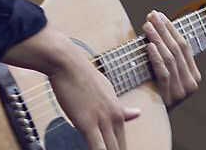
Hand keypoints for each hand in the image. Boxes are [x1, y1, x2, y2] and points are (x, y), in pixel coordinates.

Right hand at [3, 25, 139, 149]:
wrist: (68, 64)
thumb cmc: (83, 76)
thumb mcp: (108, 90)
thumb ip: (121, 106)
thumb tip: (137, 113)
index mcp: (118, 110)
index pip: (123, 140)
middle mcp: (114, 117)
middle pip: (120, 147)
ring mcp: (102, 120)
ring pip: (111, 149)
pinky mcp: (87, 123)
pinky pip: (97, 147)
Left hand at [142, 11, 201, 108]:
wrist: (149, 123)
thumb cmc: (153, 94)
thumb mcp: (165, 76)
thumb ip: (166, 58)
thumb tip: (157, 27)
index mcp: (194, 77)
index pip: (185, 46)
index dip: (171, 29)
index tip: (159, 15)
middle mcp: (191, 84)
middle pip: (178, 49)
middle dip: (164, 30)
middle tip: (151, 16)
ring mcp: (181, 92)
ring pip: (170, 58)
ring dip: (158, 39)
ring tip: (147, 26)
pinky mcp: (168, 97)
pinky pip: (163, 72)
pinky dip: (156, 57)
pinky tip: (149, 46)